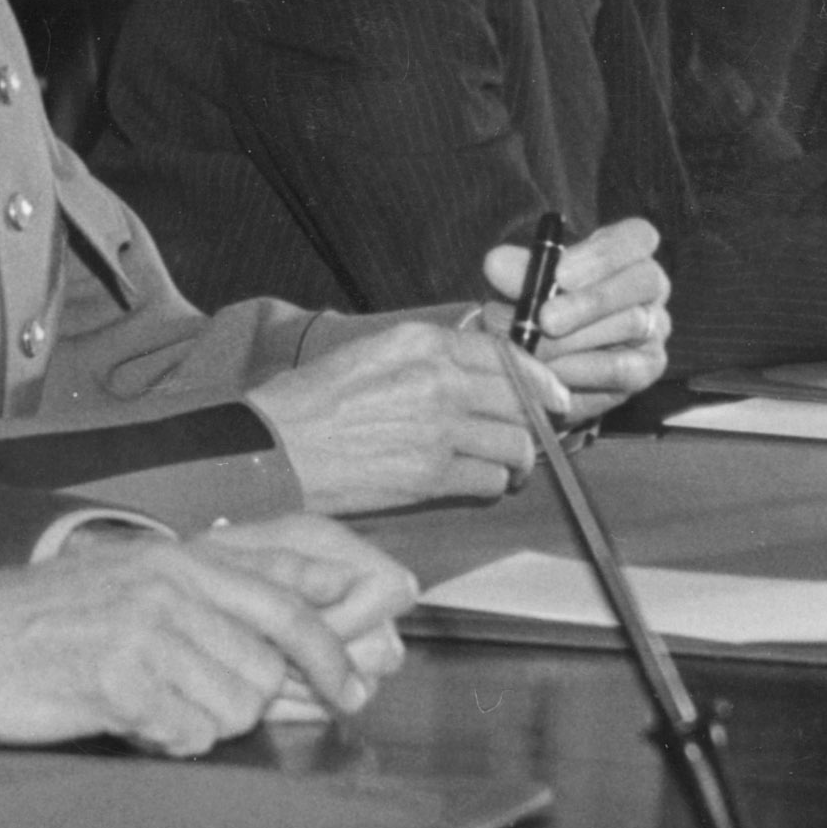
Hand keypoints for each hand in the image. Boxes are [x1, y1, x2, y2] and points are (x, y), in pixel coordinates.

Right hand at [0, 523, 402, 755]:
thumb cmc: (33, 625)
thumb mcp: (125, 587)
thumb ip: (204, 605)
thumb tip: (289, 652)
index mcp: (178, 559)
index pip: (290, 600)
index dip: (334, 649)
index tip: (355, 684)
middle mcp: (171, 585)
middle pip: (268, 669)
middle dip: (242, 704)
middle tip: (188, 708)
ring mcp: (147, 629)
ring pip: (232, 708)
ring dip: (196, 724)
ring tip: (140, 704)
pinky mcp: (119, 678)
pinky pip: (185, 735)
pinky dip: (161, 742)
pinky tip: (121, 719)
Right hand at [246, 323, 546, 512]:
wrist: (275, 448)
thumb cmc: (312, 402)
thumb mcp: (372, 352)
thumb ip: (427, 355)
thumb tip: (476, 370)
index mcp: (422, 342)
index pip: (507, 354)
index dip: (539, 378)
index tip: (552, 394)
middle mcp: (439, 379)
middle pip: (523, 401)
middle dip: (536, 422)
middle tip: (534, 436)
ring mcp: (439, 429)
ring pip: (517, 444)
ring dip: (518, 459)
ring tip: (507, 466)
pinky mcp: (431, 475)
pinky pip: (491, 480)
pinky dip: (492, 485)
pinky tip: (477, 483)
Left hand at [478, 215, 669, 405]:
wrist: (541, 358)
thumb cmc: (538, 305)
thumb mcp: (526, 284)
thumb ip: (517, 272)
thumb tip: (495, 263)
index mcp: (627, 250)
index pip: (639, 236)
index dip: (604, 253)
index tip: (560, 272)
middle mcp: (650, 284)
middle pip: (643, 279)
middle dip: (591, 300)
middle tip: (545, 319)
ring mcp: (656, 326)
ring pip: (633, 324)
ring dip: (579, 338)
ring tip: (535, 348)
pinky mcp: (649, 366)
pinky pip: (626, 368)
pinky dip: (585, 370)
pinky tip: (552, 372)